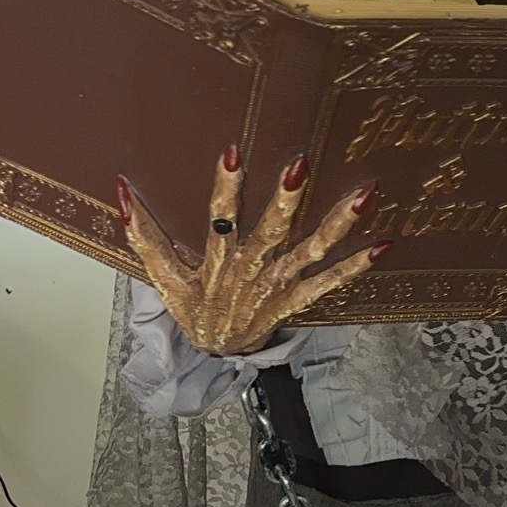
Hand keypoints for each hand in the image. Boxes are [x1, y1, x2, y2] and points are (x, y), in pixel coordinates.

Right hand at [116, 148, 389, 354]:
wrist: (217, 353)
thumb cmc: (195, 308)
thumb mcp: (163, 275)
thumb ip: (143, 234)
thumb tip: (123, 190)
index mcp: (218, 262)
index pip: (219, 221)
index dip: (226, 189)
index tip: (234, 154)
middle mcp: (252, 270)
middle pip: (269, 233)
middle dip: (285, 201)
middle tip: (300, 166)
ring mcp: (279, 285)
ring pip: (309, 252)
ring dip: (337, 225)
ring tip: (364, 195)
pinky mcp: (298, 298)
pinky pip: (330, 283)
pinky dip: (356, 267)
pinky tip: (382, 245)